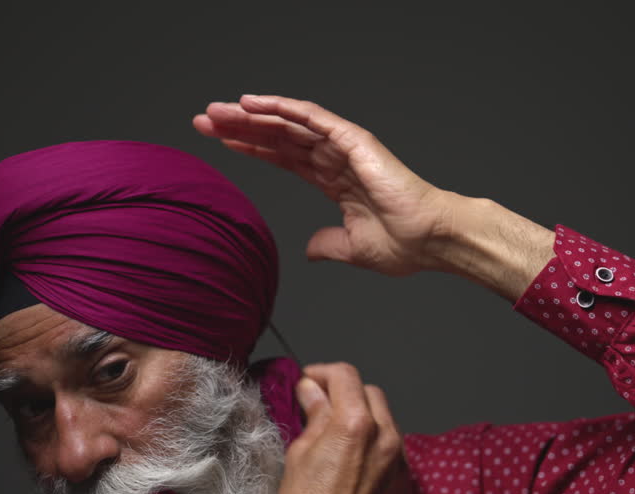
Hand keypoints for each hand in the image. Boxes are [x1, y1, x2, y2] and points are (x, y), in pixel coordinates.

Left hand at [193, 95, 458, 276]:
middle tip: (205, 119)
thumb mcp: (352, 248)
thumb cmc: (403, 244)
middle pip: (278, 135)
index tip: (220, 142)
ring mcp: (344, 147)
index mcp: (335, 181)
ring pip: (289, 122)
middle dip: (241, 126)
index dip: (252, 147)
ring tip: (218, 110)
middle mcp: (336, 159)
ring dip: (251, 114)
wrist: (429, 240)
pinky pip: (312, 117)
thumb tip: (310, 250)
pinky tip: (253, 103)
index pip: (284, 157)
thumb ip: (328, 244)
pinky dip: (282, 107)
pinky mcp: (354, 141)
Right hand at [275, 362, 412, 493]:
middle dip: (347, 393)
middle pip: (371, 393)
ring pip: (387, 421)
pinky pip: (394, 451)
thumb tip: (313, 390)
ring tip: (339, 434)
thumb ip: (315, 414)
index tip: (310, 381)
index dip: (324, 373)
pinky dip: (376, 446)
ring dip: (364, 418)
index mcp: (356, 424)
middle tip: (322, 404)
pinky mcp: (406, 482)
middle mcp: (387, 437)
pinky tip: (355, 462)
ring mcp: (401, 461)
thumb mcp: (300, 452)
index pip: (347, 376)